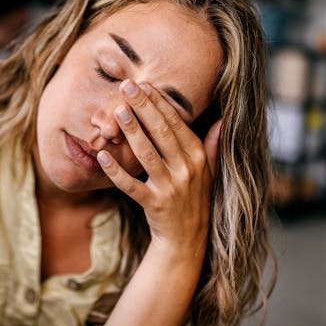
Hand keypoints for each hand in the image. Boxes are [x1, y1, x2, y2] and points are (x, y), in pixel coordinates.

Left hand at [97, 79, 221, 250]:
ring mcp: (171, 188)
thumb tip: (223, 120)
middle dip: (143, 107)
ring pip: (147, 154)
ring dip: (132, 131)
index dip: (160, 103)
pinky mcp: (154, 204)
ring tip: (118, 110)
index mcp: (198, 157)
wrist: (187, 240)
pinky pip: (132, 186)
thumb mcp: (209, 172)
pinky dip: (117, 172)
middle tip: (127, 87)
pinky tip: (102, 157)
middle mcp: (187, 170)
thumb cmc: (195, 200)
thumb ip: (213, 145)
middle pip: (161, 133)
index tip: (144, 84)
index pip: (177, 124)